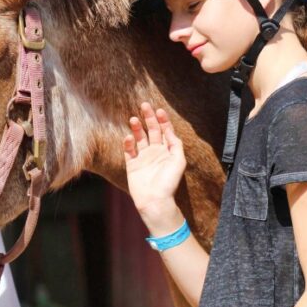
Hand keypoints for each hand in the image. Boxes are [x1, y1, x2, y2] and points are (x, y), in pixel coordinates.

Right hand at [123, 103, 186, 234]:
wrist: (155, 201)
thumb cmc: (169, 183)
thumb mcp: (178, 161)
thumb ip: (175, 144)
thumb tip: (169, 130)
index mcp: (167, 151)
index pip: (165, 131)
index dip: (162, 120)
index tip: (159, 110)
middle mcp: (155, 152)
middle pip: (152, 131)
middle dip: (149, 118)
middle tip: (144, 105)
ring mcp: (143, 158)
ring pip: (139, 138)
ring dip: (137, 128)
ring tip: (134, 119)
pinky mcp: (132, 165)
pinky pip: (129, 151)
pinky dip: (128, 143)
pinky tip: (129, 137)